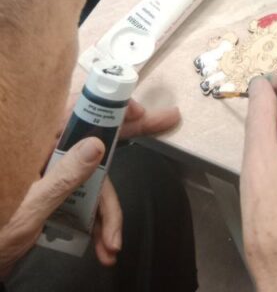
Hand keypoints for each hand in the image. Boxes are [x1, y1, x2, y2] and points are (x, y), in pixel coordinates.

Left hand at [0, 97, 180, 278]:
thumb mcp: (28, 208)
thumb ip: (63, 177)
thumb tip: (97, 145)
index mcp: (34, 145)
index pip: (75, 112)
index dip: (109, 107)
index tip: (137, 111)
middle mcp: (45, 154)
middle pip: (96, 136)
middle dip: (134, 133)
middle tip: (169, 119)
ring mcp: (52, 175)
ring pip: (95, 181)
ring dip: (108, 214)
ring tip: (113, 244)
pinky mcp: (55, 197)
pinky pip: (85, 202)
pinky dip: (97, 226)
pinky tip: (103, 248)